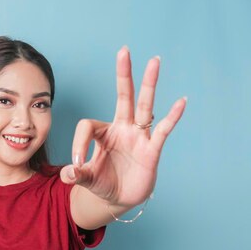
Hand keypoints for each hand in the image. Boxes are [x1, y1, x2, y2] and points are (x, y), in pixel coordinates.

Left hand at [60, 46, 186, 206]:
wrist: (120, 199)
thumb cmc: (103, 183)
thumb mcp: (86, 179)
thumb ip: (76, 175)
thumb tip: (68, 174)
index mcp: (103, 133)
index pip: (87, 126)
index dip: (78, 143)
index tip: (76, 163)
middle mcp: (122, 128)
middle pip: (123, 96)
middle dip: (123, 74)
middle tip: (124, 50)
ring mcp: (138, 137)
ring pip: (144, 106)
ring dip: (149, 84)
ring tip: (154, 61)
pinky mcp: (151, 149)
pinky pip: (163, 130)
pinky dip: (172, 117)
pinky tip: (181, 101)